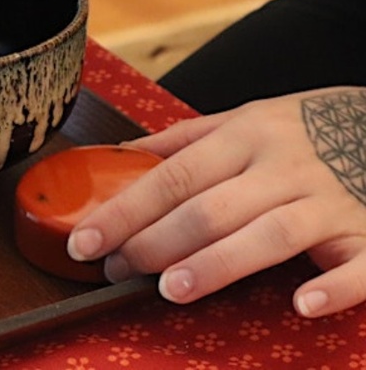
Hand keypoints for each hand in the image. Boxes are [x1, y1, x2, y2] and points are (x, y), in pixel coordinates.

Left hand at [67, 87, 365, 317]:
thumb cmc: (305, 128)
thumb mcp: (245, 118)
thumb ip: (183, 139)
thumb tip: (118, 155)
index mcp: (245, 136)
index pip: (172, 176)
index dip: (124, 210)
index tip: (85, 240)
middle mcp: (283, 166)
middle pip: (210, 208)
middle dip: (155, 242)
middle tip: (116, 271)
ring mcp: (330, 201)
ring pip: (270, 235)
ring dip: (219, 263)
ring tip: (172, 290)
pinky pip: (359, 263)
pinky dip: (334, 285)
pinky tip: (302, 305)